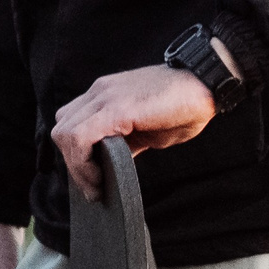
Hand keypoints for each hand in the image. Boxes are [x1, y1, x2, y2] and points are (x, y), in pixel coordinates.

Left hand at [50, 65, 218, 198]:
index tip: (92, 178)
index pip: (71, 123)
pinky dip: (85, 163)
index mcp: (105, 95)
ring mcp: (105, 97)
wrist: (206, 83)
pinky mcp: (116, 108)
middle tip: (93, 186)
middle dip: (73, 164)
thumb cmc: (183, 106)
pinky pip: (82, 138)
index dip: (76, 153)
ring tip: (97, 184)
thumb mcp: (147, 129)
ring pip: (66, 134)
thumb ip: (126, 142)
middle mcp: (99, 92)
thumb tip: (111, 164)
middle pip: (62, 129)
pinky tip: (102, 177)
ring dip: (77, 166)